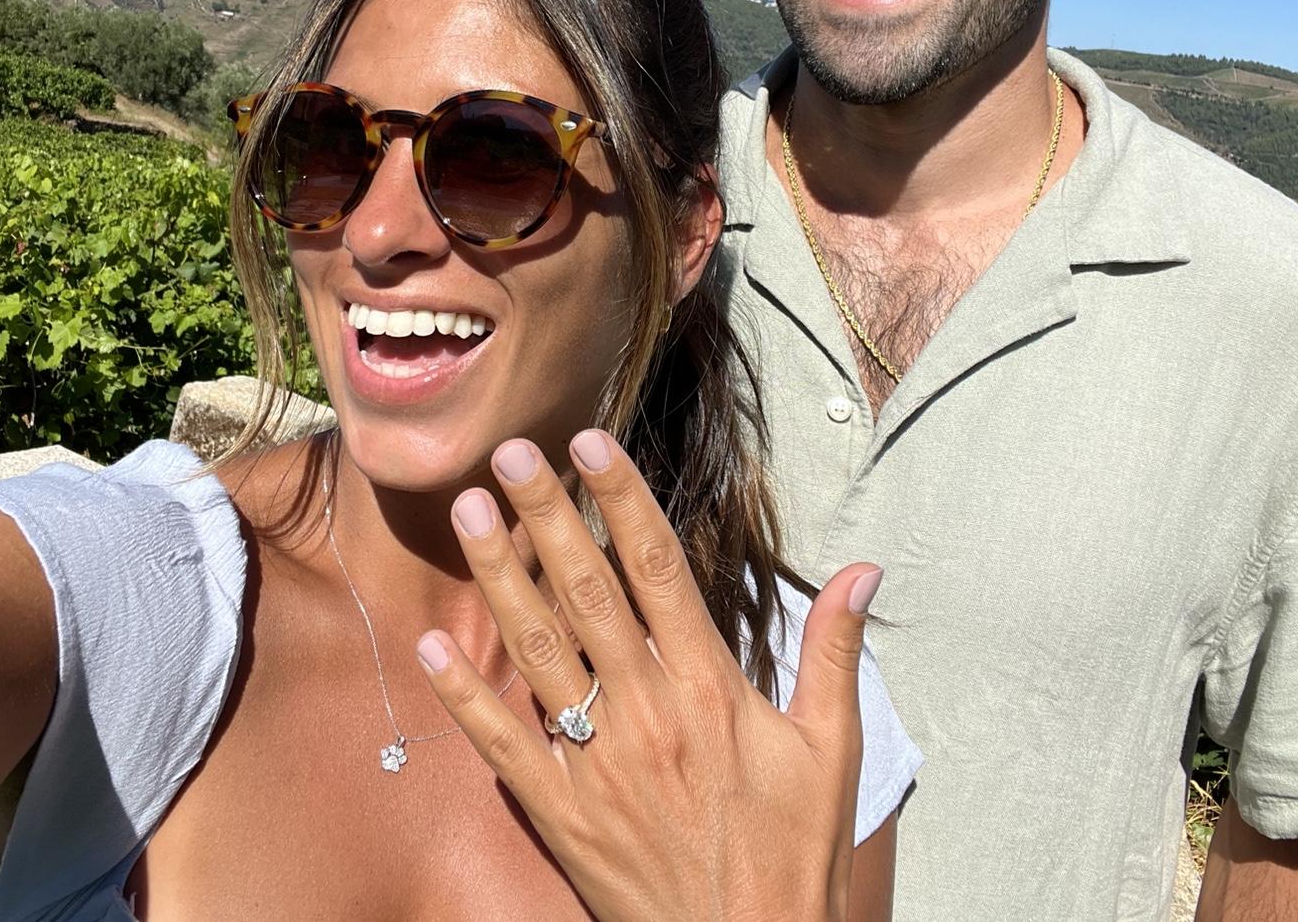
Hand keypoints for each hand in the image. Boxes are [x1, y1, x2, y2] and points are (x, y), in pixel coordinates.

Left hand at [416, 428, 882, 921]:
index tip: (592, 444)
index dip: (622, 500)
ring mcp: (599, 764)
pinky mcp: (562, 814)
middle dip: (548, 514)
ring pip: (539, 650)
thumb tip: (864, 569)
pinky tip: (434, 646)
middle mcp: (649, 713)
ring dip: (502, 577)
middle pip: (589, 591)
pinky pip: (505, 745)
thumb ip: (836, 651)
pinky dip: (466, 696)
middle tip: (512, 451)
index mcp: (712, 689)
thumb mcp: (833, 748)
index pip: (660, 570)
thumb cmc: (794, 853)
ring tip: (471, 513)